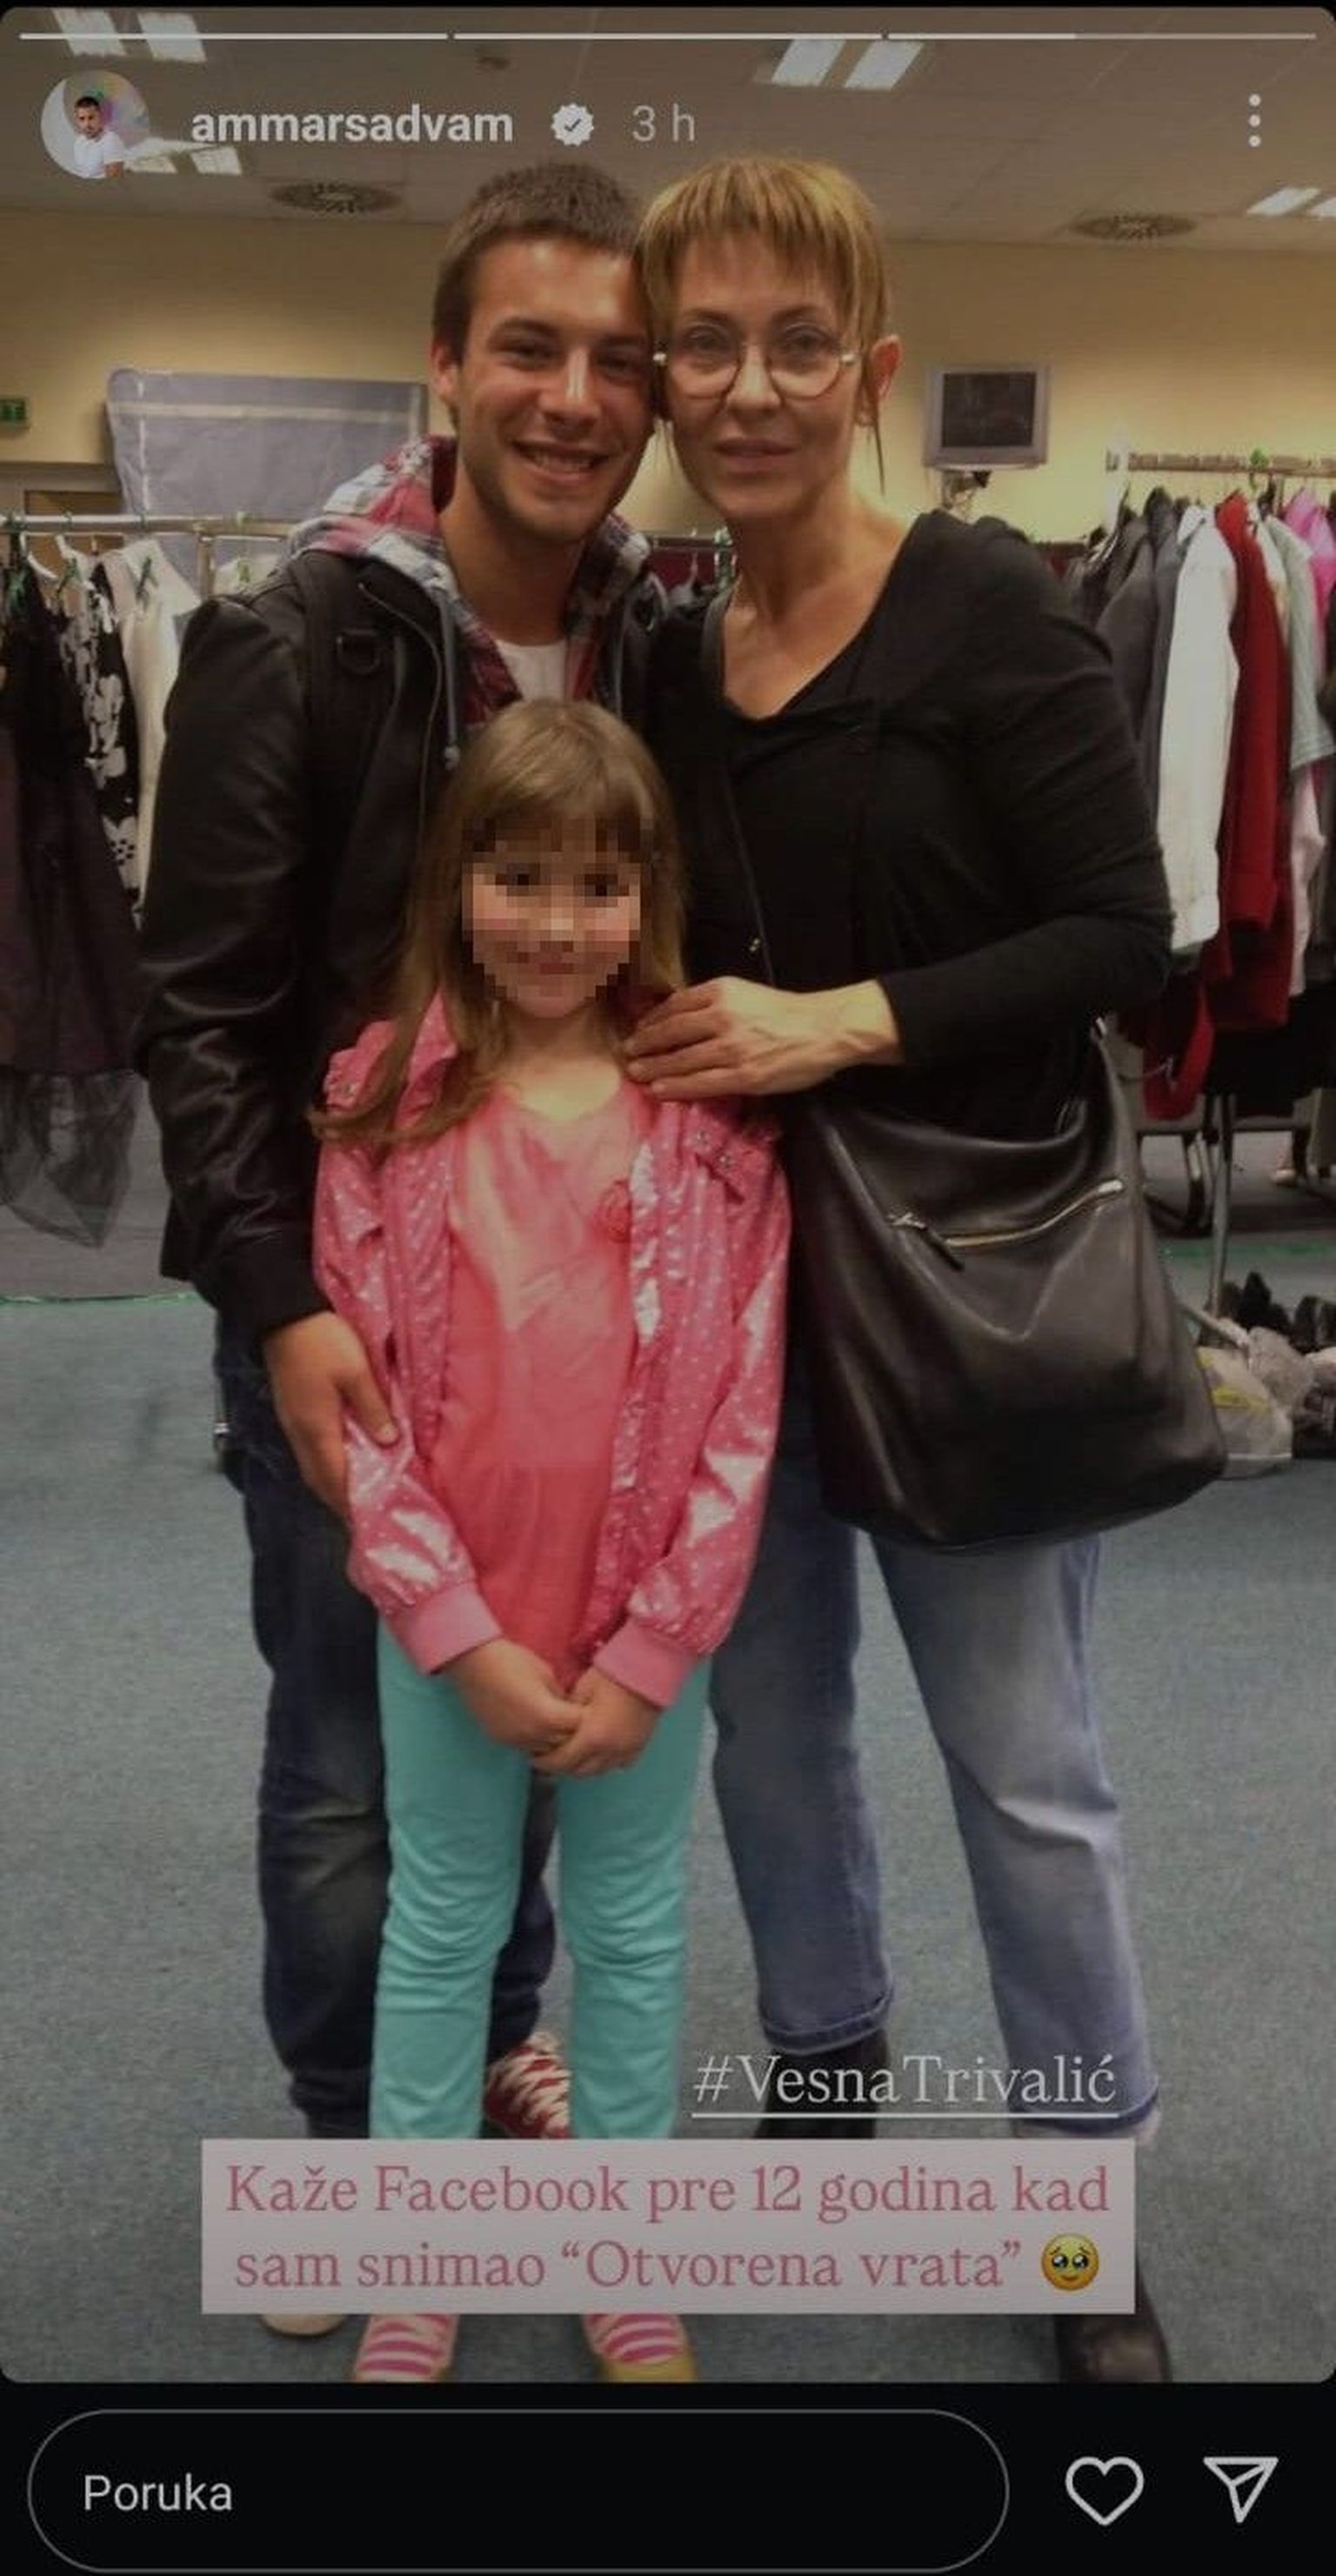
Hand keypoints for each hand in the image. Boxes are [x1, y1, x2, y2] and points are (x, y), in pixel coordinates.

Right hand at [264, 1311, 395, 1515]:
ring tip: (353, 1495)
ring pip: (311, 1467)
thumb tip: (388, 1443)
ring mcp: (291, 1423)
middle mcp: (300, 1434)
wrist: (283, 1315)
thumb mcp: (356, 1372)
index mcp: (317, 1429)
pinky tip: (339, 1462)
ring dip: (330, 1485)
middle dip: (338, 1501)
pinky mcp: (290, 1412)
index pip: (334, 1479)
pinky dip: (324, 1466)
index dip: (348, 1503)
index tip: (365, 1522)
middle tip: (361, 1515)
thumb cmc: (323, 1342)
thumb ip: (372, 1409)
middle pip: (317, 1480)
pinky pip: (308, 1451)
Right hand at [451, 1640, 579, 1757]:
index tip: (583, 1705)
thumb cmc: (512, 1661)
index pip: (578, 1725)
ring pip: (545, 1749)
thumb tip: (567, 1706)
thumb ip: (560, 1695)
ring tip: (551, 1720)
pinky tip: (531, 1722)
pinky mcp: (500, 1740)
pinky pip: (525, 1746)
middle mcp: (533, 1735)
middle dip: (570, 1729)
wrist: (473, 1663)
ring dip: (552, 1737)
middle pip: (564, 1741)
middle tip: (569, 1713)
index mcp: (548, 1716)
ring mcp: (515, 1740)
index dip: (583, 1714)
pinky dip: (534, 1739)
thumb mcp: (545, 1673)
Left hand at [532, 1669, 658, 1778]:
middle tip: (552, 1758)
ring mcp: (627, 1750)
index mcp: (592, 1737)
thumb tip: (557, 1725)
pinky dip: (608, 1762)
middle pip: (580, 1772)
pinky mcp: (640, 1746)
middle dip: (563, 1767)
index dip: (545, 1762)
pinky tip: (601, 1753)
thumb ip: (567, 1713)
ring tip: (574, 1756)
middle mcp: (609, 1750)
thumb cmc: (612, 1675)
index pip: (562, 1761)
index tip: (535, 1758)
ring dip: (584, 1767)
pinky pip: (621, 1764)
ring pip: (600, 1771)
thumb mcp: (582, 1690)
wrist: (648, 1669)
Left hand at [624, 978, 898, 1098]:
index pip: (673, 1006)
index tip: (636, 1031)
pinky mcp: (743, 1075)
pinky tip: (659, 1090)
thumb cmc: (787, 1012)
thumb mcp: (745, 994)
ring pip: (680, 1060)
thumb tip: (676, 1018)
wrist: (825, 1029)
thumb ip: (712, 1003)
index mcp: (721, 992)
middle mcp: (721, 1016)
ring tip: (636, 1074)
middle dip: (643, 1045)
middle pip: (670, 1033)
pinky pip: (700, 1083)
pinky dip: (675, 1087)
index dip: (650, 1021)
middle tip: (626, 1054)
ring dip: (653, 1069)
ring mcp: (731, 1048)